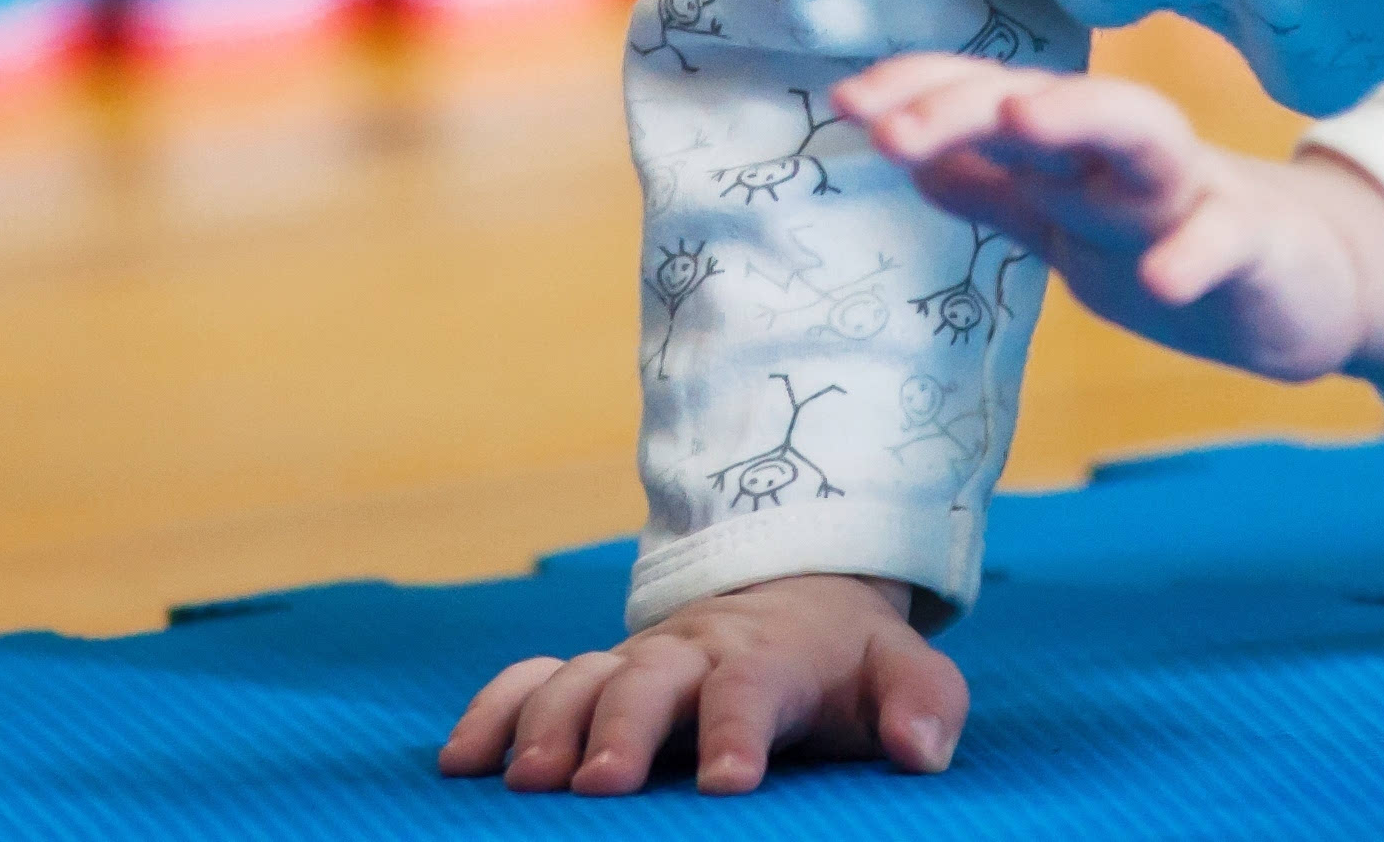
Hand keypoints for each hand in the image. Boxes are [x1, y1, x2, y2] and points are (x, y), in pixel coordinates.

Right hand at [441, 573, 960, 795]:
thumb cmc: (848, 662)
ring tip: (526, 781)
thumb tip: (921, 749)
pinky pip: (528, 679)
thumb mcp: (904, 671)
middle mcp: (690, 652)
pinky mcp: (593, 674)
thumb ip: (923, 703)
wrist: (793, 597)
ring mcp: (633, 660)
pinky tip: (459, 763)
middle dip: (621, 729)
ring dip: (546, 723)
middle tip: (598, 786)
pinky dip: (491, 712)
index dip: (738, 731)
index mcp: (769, 655)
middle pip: (648, 680)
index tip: (729, 783)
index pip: (753, 687)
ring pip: (577, 678)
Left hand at [834, 54, 1383, 391]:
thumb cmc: (1168, 236)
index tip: (846, 102)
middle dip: (971, 103)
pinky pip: (1224, 243)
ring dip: (1081, 121)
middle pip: (1050, 105)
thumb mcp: (1067, 221)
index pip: (991, 100)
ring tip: (1019, 123)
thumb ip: (994, 190)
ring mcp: (1192, 196)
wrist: (1305, 284)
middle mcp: (1124, 158)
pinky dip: (1195, 254)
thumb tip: (905, 158)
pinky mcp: (1254, 248)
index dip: (922, 93)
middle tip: (892, 122)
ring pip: (1140, 142)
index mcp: (1074, 151)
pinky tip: (1163, 278)